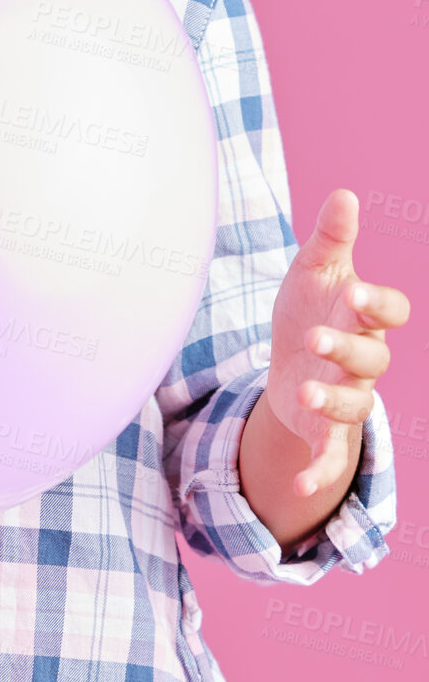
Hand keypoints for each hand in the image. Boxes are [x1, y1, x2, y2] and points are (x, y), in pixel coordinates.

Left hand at [266, 187, 409, 495]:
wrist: (291, 355)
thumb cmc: (311, 305)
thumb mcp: (315, 269)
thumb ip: (332, 238)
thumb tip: (344, 193)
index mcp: (364, 316)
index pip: (390, 311)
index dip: (378, 305)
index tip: (356, 294)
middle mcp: (363, 359)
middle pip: (372, 359)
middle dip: (347, 349)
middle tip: (316, 336)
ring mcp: (346, 396)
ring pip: (355, 404)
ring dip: (332, 400)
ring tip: (302, 389)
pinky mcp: (324, 429)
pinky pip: (331, 455)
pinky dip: (319, 472)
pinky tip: (299, 487)